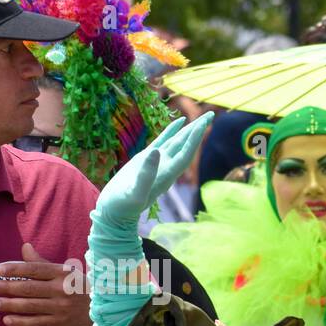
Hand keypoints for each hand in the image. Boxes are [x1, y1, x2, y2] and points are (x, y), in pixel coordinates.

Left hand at [0, 242, 89, 325]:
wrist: (101, 306)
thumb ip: (41, 262)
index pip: (34, 269)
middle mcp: (61, 289)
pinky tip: (7, 320)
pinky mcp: (61, 322)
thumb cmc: (78, 285)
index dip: (15, 269)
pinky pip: (37, 322)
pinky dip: (21, 322)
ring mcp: (61, 307)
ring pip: (30, 306)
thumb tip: (25, 247)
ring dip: (10, 305)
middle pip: (29, 288)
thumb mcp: (63, 270)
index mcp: (61, 273)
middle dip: (7, 288)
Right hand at [96, 112, 212, 226]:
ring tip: (201, 116)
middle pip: (186, 146)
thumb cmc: (124, 205)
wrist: (115, 211)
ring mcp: (157, 162)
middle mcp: (166, 167)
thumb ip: (146, 174)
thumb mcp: (134, 192)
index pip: (186, 153)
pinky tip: (179, 121)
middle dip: (198, 130)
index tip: (204, 122)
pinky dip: (171, 131)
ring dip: (188, 130)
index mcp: (166, 174)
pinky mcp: (146, 159)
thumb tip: (157, 152)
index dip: (195, 138)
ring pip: (176, 142)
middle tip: (211, 114)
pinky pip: (163, 141)